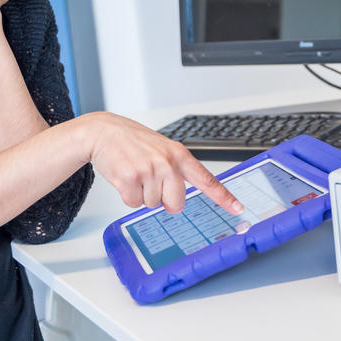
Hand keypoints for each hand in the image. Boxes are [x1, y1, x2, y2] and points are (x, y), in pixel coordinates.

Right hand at [85, 112, 243, 214]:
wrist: (103, 131)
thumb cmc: (133, 141)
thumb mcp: (161, 148)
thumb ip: (174, 171)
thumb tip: (175, 204)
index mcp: (178, 154)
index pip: (206, 179)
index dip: (223, 196)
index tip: (238, 208)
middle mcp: (166, 162)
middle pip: (176, 203)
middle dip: (164, 200)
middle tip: (151, 181)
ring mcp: (148, 170)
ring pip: (152, 204)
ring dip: (142, 194)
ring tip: (135, 172)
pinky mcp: (129, 179)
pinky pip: (134, 203)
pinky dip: (128, 196)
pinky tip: (125, 177)